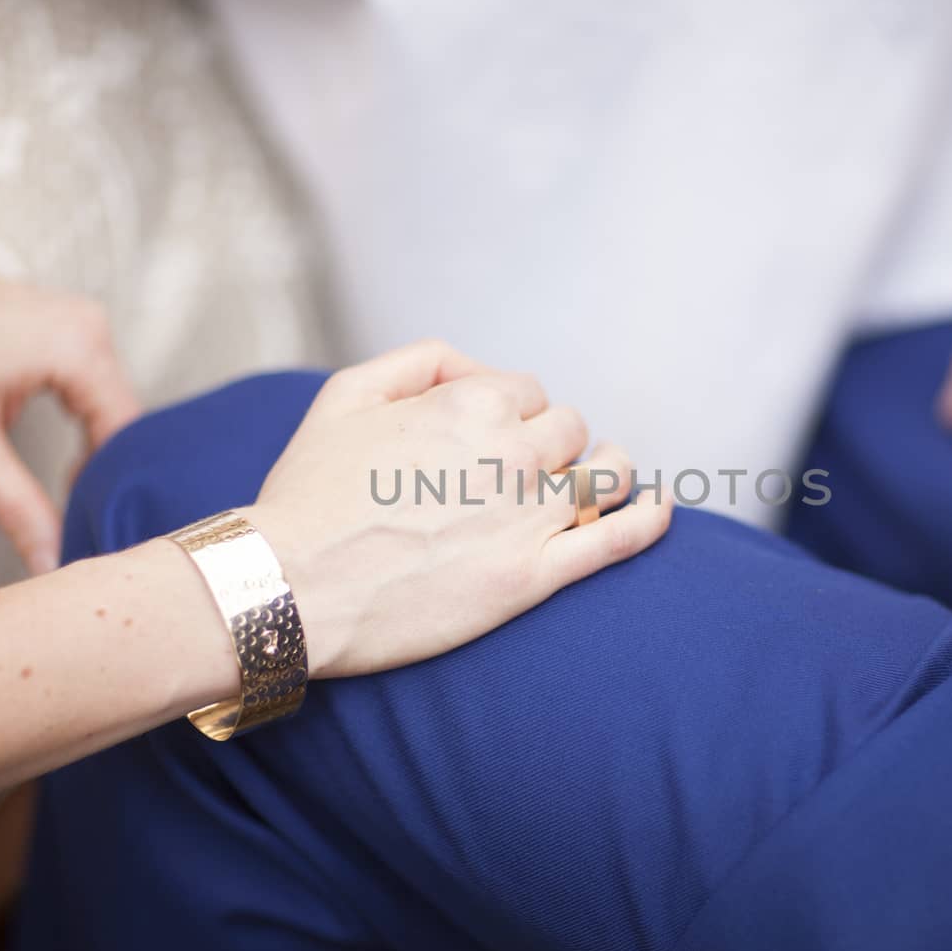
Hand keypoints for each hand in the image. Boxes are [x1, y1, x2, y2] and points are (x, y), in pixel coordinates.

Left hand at [0, 224, 140, 572]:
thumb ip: (18, 505)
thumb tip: (52, 560)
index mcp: (81, 346)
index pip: (125, 435)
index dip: (109, 487)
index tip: (87, 526)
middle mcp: (91, 326)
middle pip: (121, 419)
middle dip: (100, 470)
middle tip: (73, 517)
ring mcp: (76, 319)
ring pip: (106, 403)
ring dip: (89, 447)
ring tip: (62, 488)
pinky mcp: (59, 323)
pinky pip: (89, 382)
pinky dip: (77, 420)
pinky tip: (56, 451)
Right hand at [243, 340, 673, 677]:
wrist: (289, 588)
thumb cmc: (308, 495)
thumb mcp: (345, 396)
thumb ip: (419, 363)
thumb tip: (475, 366)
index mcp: (472, 404)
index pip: (529, 393)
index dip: (512, 415)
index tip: (489, 442)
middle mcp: (512, 452)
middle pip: (570, 431)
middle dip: (554, 444)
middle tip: (521, 474)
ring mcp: (528, 517)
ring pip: (606, 475)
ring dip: (606, 471)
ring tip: (593, 483)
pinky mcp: (533, 577)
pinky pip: (619, 540)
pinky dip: (650, 520)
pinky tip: (662, 509)